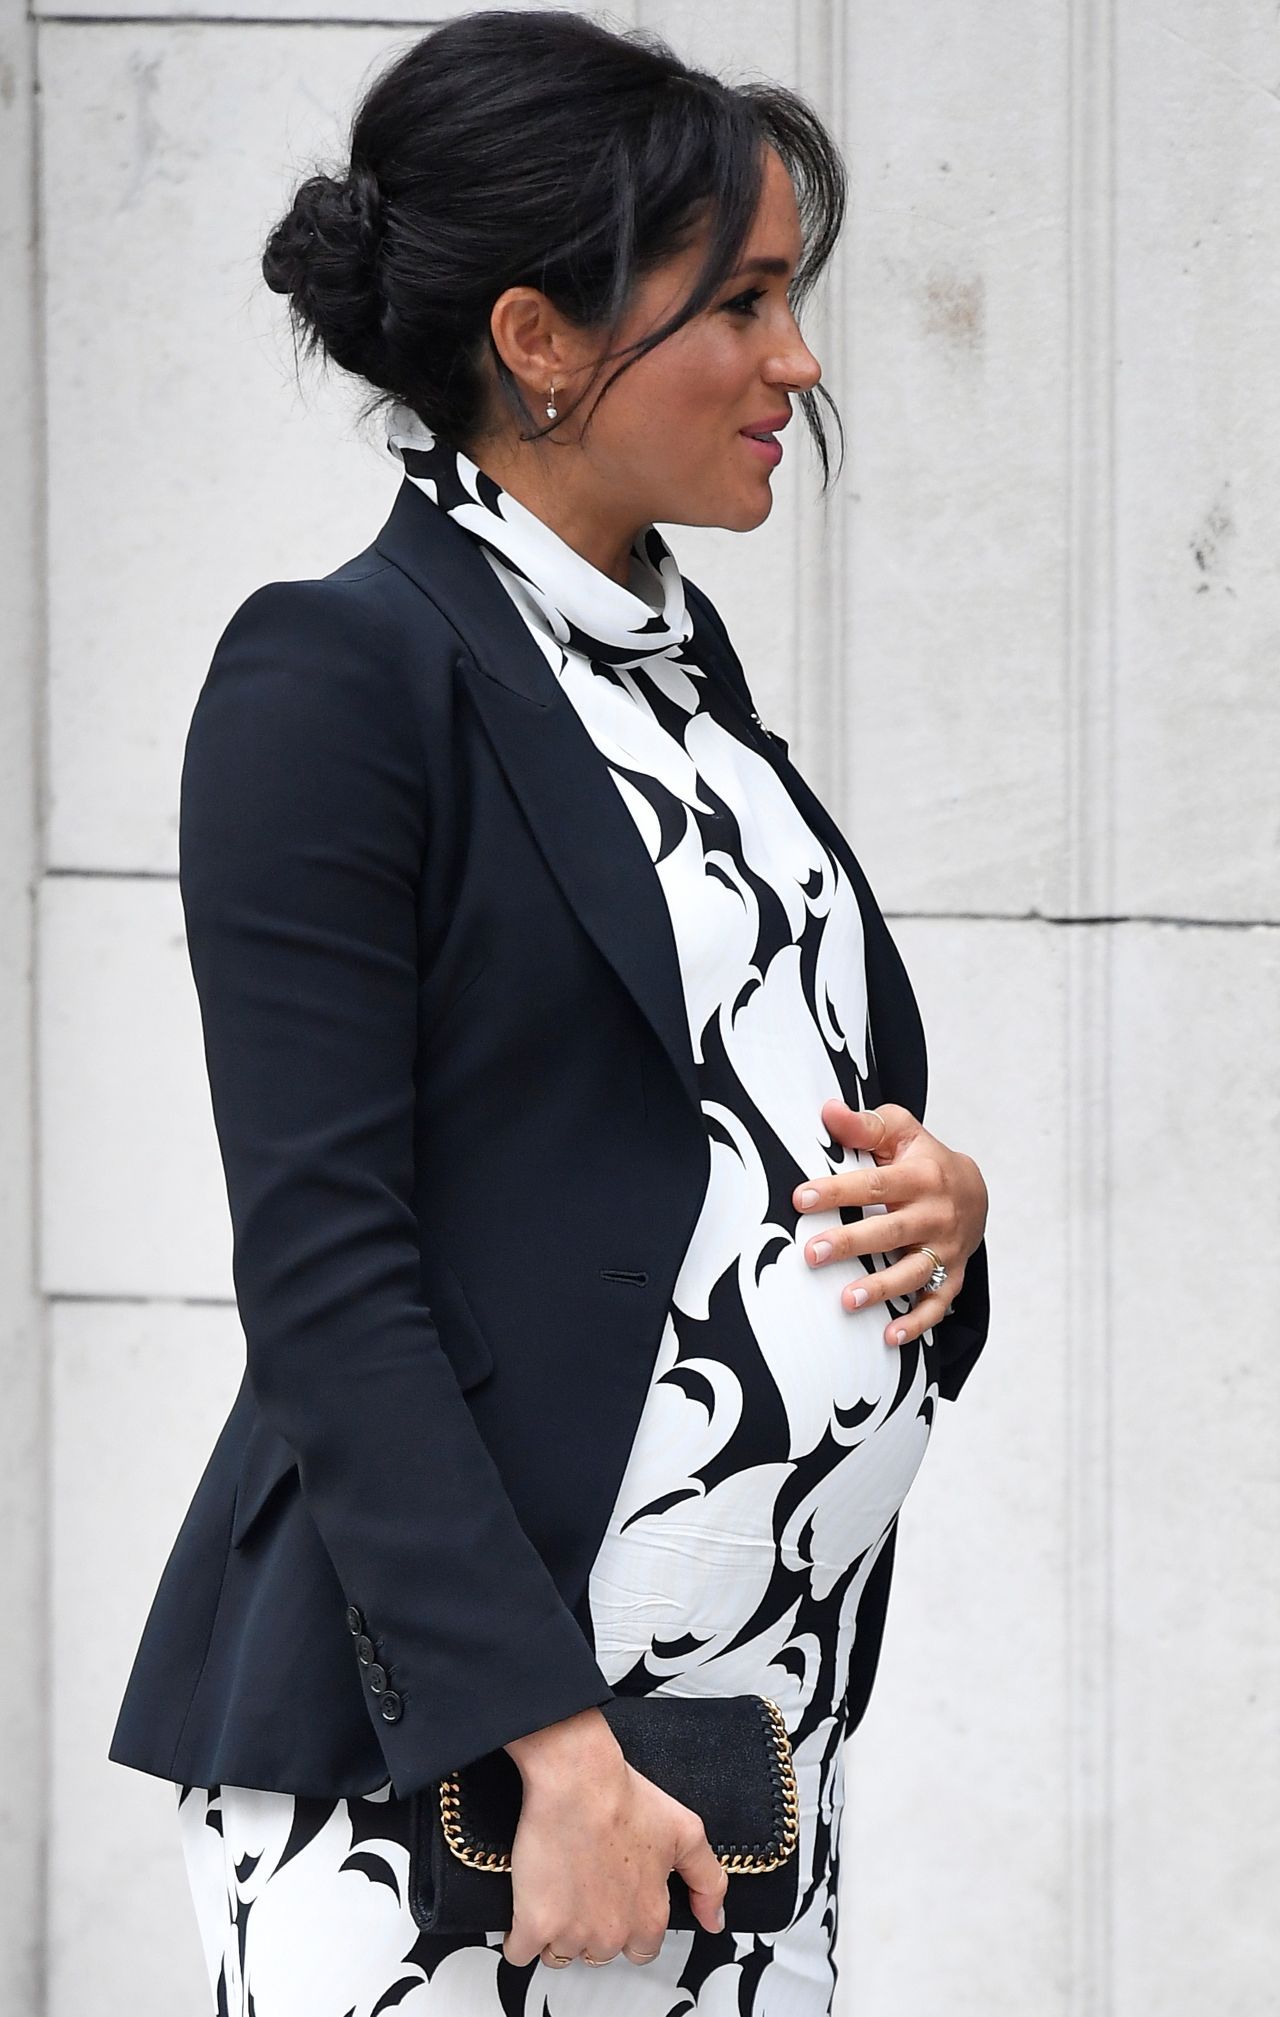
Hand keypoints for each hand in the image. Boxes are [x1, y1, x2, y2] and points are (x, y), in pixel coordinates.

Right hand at [501, 1707, 727, 1968]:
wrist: (577, 1778)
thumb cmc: (624, 1797)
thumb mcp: (686, 1832)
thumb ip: (709, 1881)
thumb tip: (714, 1921)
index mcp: (649, 1916)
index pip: (642, 1950)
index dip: (629, 1926)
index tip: (615, 1903)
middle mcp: (613, 1932)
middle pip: (600, 1953)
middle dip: (593, 1928)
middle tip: (585, 1890)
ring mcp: (572, 1933)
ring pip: (561, 1954)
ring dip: (557, 1933)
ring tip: (557, 1891)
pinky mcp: (533, 1924)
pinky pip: (519, 1953)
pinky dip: (519, 1937)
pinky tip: (526, 1910)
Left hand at [793, 1098, 988, 1348]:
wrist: (975, 1190)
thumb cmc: (924, 1159)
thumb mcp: (902, 1132)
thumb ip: (866, 1125)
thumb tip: (827, 1111)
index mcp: (922, 1177)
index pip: (874, 1184)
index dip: (838, 1191)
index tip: (801, 1198)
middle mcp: (937, 1215)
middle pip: (891, 1231)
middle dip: (851, 1243)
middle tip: (812, 1254)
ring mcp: (947, 1249)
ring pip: (913, 1273)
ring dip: (881, 1289)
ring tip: (846, 1301)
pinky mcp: (952, 1276)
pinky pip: (936, 1304)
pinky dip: (917, 1323)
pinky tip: (889, 1337)